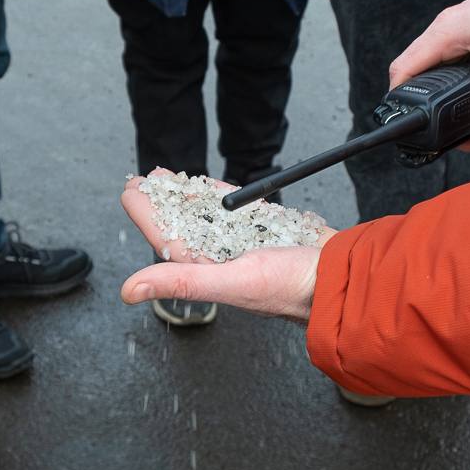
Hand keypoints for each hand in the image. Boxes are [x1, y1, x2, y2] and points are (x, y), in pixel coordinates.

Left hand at [119, 171, 335, 322]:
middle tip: (143, 179)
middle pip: (184, 222)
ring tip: (167, 178)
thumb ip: (181, 281)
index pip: (166, 238)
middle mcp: (224, 257)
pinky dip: (222, 197)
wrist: (341, 275)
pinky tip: (207, 188)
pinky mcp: (270, 230)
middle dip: (162, 200)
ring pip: (209, 214)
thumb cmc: (292, 286)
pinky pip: (239, 209)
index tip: (130, 190)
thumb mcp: (231, 280)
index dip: (146, 213)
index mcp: (209, 270)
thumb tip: (127, 291)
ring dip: (187, 195)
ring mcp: (247, 242)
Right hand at [389, 0, 469, 151]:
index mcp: (447, 32)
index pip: (403, 68)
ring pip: (432, 67)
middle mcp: (445, 28)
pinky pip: (448, 61)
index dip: (400, 100)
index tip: (412, 125)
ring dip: (440, 94)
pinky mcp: (468, 34)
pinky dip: (453, 82)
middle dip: (425, 103)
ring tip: (460, 120)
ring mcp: (455, 30)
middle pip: (415, 72)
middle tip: (444, 131)